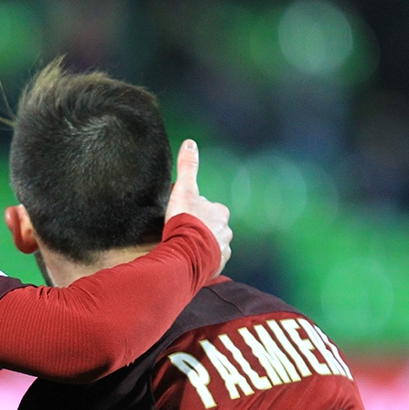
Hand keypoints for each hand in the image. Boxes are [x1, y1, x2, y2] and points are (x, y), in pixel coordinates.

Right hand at [164, 139, 231, 277]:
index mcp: (219, 212)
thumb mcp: (183, 190)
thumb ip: (187, 167)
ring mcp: (223, 250)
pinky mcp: (217, 267)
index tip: (182, 214)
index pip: (208, 207)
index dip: (194, 209)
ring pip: (212, 245)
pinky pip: (210, 262)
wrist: (186, 256)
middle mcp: (226, 231)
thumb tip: (190, 142)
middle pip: (212, 227)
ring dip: (201, 246)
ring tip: (185, 249)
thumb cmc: (186, 222)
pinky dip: (201, 261)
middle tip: (182, 232)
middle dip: (201, 228)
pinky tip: (189, 261)